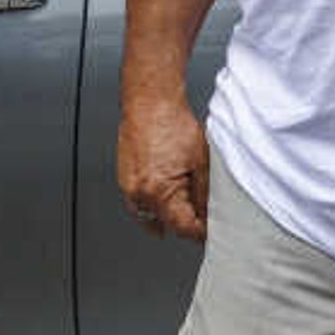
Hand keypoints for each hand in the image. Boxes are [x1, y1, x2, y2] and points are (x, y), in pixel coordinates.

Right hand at [115, 93, 208, 241]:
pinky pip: (139, 203)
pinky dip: (153, 204)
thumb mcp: (200, 163)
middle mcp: (139, 194)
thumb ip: (204, 195)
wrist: (150, 102)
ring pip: (151, 217)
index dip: (201, 232)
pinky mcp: (124, 179)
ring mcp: (129, 187)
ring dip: (167, 215)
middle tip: (201, 214)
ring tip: (184, 201)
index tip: (209, 230)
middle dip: (184, 223)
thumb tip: (209, 215)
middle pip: (166, 225)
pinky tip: (166, 193)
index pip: (183, 228)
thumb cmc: (172, 124)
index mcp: (159, 192)